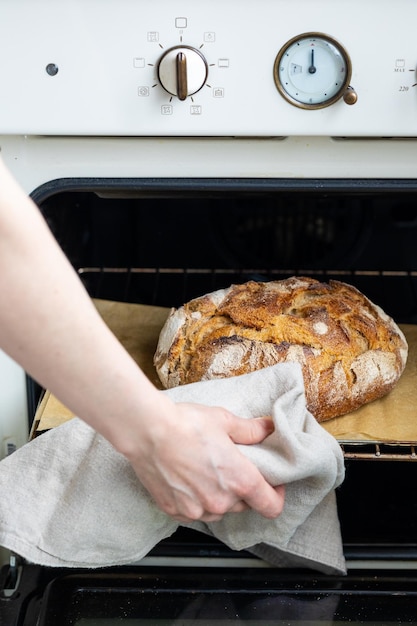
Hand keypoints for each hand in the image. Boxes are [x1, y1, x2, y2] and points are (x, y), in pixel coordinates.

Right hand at [121, 401, 284, 522]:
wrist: (147, 431)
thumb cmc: (185, 424)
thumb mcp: (224, 421)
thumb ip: (250, 430)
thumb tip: (268, 428)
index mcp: (239, 480)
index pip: (271, 506)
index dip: (276, 496)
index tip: (271, 483)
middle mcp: (219, 502)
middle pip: (243, 506)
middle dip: (242, 490)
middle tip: (232, 467)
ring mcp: (195, 510)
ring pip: (218, 511)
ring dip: (219, 497)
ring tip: (207, 472)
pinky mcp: (174, 511)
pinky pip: (194, 512)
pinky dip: (195, 500)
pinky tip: (188, 479)